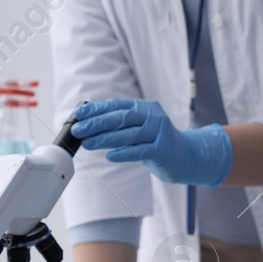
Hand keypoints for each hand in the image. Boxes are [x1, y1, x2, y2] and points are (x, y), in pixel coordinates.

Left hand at [71, 99, 233, 185]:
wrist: (185, 156)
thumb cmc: (154, 142)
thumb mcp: (138, 128)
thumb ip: (119, 125)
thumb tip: (87, 125)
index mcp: (143, 107)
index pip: (116, 105)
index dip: (96, 109)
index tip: (77, 115)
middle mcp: (151, 116)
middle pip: (121, 118)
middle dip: (96, 124)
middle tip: (77, 130)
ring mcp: (158, 132)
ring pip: (128, 134)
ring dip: (105, 139)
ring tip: (87, 144)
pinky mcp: (163, 150)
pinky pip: (140, 151)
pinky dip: (124, 153)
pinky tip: (110, 156)